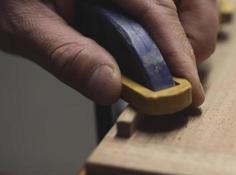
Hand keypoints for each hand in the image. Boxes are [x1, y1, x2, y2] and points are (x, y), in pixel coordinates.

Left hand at [0, 0, 218, 105]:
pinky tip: (155, 54)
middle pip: (193, 6)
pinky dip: (175, 37)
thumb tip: (109, 86)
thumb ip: (67, 53)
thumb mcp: (26, 21)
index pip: (160, 12)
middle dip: (191, 47)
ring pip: (190, 9)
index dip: (178, 55)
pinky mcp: (139, 0)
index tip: (188, 90)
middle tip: (174, 79)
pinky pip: (174, 12)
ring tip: (164, 69)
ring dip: (186, 42)